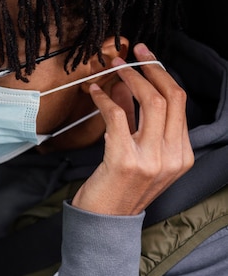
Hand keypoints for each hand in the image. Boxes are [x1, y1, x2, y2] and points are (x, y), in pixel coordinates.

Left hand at [72, 43, 193, 215]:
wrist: (104, 223)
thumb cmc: (118, 189)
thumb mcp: (139, 155)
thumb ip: (138, 123)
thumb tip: (129, 88)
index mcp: (181, 154)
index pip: (180, 103)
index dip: (162, 74)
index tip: (147, 56)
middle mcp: (173, 156)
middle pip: (170, 97)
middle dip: (150, 68)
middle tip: (132, 52)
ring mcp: (152, 159)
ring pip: (150, 102)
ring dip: (129, 77)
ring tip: (112, 66)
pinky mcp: (126, 160)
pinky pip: (117, 116)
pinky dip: (104, 98)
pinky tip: (94, 91)